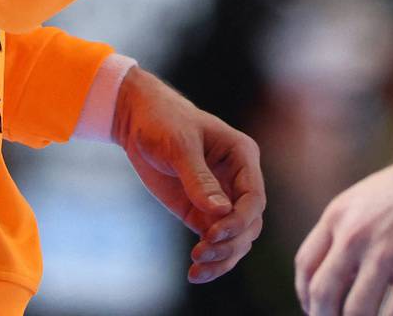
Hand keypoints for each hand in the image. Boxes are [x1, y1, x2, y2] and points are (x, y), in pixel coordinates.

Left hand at [112, 67, 265, 283]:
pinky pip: (216, 241)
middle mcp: (237, 180)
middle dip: (230, 243)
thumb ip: (199, 179)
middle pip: (250, 224)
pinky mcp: (201, 212)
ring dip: (222, 257)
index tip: (212, 234)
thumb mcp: (179, 145)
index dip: (239, 221)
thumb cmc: (162, 121)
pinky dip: (211, 259)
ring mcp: (221, 198)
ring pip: (237, 238)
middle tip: (201, 252)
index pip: (254, 198)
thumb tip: (221, 213)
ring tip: (196, 269)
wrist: (138, 120)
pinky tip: (195, 272)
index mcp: (242, 156)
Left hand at [294, 136, 392, 315]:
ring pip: (355, 311)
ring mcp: (385, 252)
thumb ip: (349, 233)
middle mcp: (354, 233)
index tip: (315, 309)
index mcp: (339, 214)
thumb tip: (341, 278)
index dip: (305, 294)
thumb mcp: (368, 199)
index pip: (305, 265)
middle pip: (322, 293)